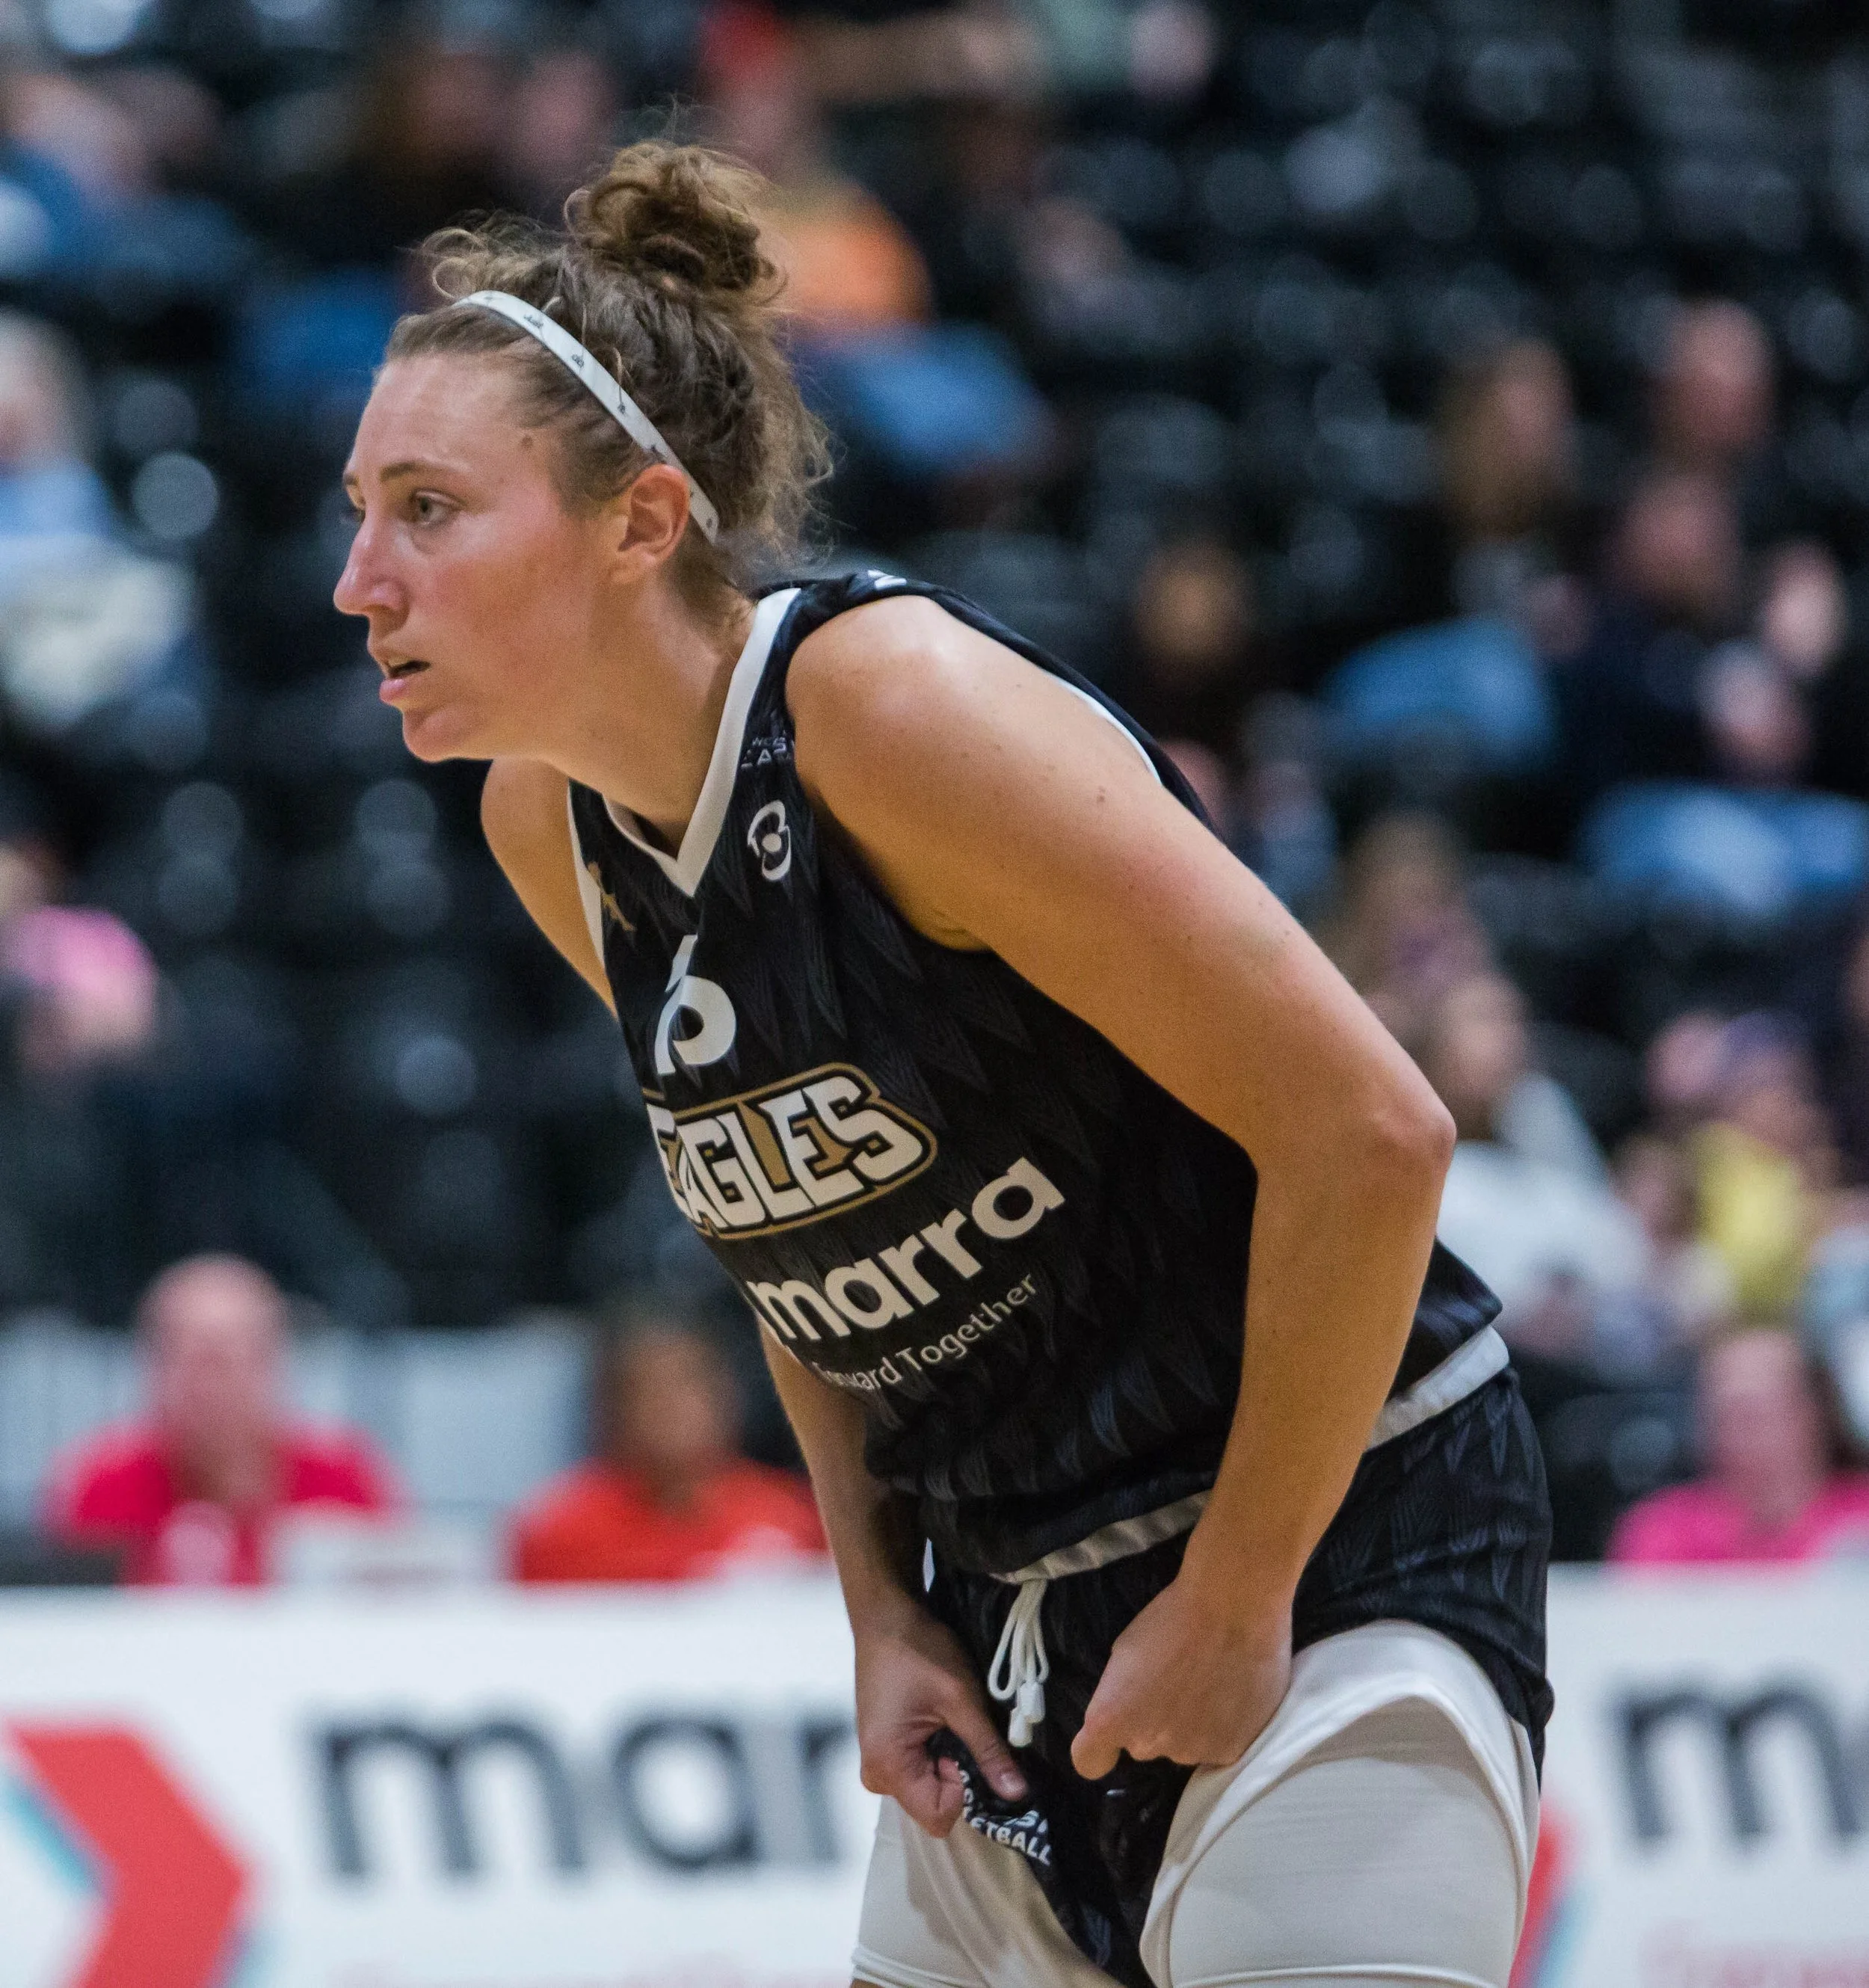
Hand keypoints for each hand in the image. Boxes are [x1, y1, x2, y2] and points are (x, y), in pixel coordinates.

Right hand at [854, 1596, 1028, 1836]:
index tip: (965, 1746)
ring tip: (949, 1721)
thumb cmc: (920, 1651)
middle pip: (931, 1806)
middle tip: (961, 1730)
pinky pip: (917, 1771)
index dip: (963, 1790)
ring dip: (948, 1765)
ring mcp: (877, 1762)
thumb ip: (989, 1750)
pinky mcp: (883, 1749)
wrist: (886, 1618)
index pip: (937, 1817)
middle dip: (957, 1777)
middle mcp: (875, 1774)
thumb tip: (1017, 1794)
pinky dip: (936, 1754)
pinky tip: (938, 1720)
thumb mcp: (962, 1699)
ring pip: (927, 1789)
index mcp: (888, 1766)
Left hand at [1071, 1575, 1291, 1778]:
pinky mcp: (1229, 1753)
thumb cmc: (1172, 1617)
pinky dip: (1223, 1727)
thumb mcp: (1125, 1652)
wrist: (1233, 1608)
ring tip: (1210, 1683)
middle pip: (1143, 1744)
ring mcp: (1190, 1754)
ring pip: (1182, 1745)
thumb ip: (1121, 1695)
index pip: (1088, 1761)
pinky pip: (1217, 1746)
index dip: (1101, 1749)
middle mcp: (1147, 1745)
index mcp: (1112, 1719)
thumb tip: (1132, 1712)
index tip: (1117, 1727)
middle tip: (1176, 1684)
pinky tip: (1233, 1694)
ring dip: (1190, 1725)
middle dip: (1153, 1722)